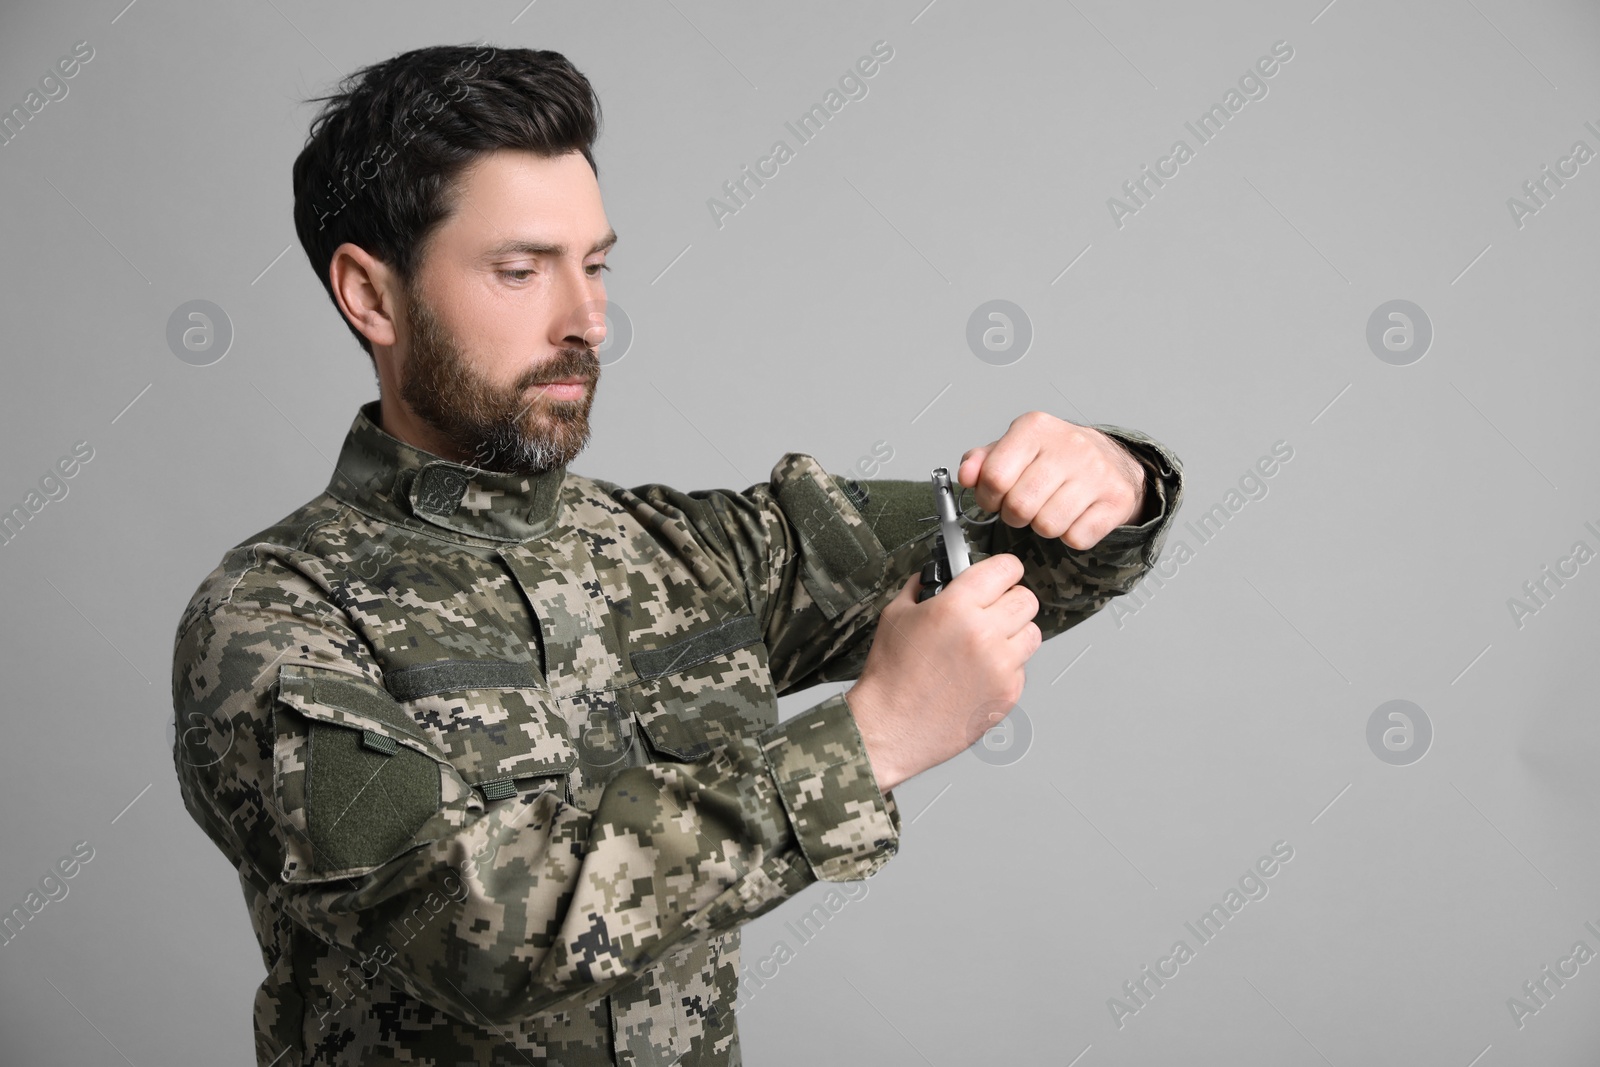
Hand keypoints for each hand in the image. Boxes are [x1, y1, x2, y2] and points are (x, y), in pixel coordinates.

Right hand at [845, 553, 1040, 792]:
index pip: (1006, 568)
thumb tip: (942, 572)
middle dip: (1010, 600)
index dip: (1003, 569)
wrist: (891, 727)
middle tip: (992, 609)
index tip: (1000, 574)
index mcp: (956, 607)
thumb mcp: (896, 614)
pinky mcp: (1008, 694)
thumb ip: (924, 587)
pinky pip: (1022, 668)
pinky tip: (979, 672)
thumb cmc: (890, 676)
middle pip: (1027, 599)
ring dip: (1015, 633)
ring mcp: (1001, 666)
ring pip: (1032, 633)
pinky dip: (1007, 666)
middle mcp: (984, 634)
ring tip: (988, 642)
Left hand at [957, 412, 1147, 550]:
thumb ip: (982, 462)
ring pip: (1048, 525)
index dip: (988, 497)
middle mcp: (1069, 445)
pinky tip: (1074, 516)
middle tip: (1024, 507)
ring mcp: (1097, 471)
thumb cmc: (1055, 457)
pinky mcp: (1116, 498)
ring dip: (1042, 527)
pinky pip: (1078, 538)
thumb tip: (966, 475)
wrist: (1112, 460)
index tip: (996, 498)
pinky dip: (1071, 535)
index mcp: (1035, 428)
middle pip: (1019, 506)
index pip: (994, 476)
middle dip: (1015, 516)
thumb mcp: (1013, 449)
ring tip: (1049, 509)